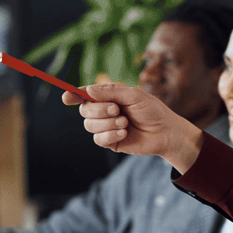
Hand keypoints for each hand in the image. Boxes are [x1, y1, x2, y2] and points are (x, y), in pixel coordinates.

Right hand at [63, 83, 202, 171]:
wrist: (166, 132)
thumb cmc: (152, 111)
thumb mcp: (133, 96)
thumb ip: (110, 92)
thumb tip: (87, 90)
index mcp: (108, 97)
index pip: (85, 95)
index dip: (73, 95)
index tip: (67, 97)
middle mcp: (104, 111)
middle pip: (85, 110)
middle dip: (99, 110)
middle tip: (117, 110)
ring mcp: (106, 127)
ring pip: (90, 125)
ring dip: (108, 124)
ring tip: (125, 123)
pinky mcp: (110, 142)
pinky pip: (98, 139)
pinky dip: (110, 135)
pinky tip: (124, 134)